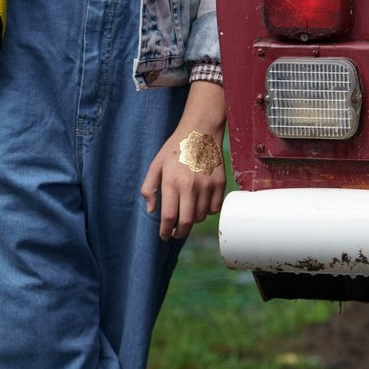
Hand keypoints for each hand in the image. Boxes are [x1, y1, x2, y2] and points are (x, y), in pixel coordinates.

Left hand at [140, 82, 226, 239]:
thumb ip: (149, 188)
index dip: (165, 231)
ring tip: (186, 211)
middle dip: (179, 232)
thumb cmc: (175, 148)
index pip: (169, 216)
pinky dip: (206, 211)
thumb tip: (151, 211)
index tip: (164, 236)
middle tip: (175, 233)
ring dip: (192, 220)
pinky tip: (199, 203)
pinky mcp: (220, 185)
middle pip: (187, 222)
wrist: (201, 133)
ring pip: (200, 217)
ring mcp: (208, 186)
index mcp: (172, 182)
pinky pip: (214, 209)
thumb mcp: (156, 165)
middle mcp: (191, 186)